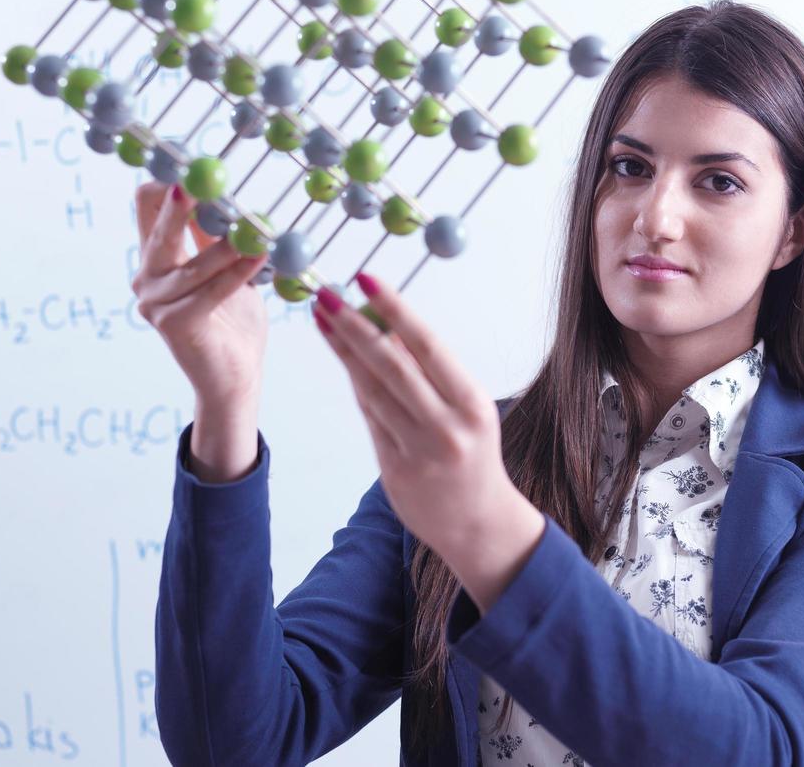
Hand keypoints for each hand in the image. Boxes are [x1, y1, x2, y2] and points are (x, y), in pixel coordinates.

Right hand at [132, 182, 269, 408]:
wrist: (234, 376)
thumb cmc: (232, 320)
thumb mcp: (223, 267)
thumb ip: (214, 235)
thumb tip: (221, 189)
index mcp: (155, 256)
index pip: (147, 204)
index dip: (168, 179)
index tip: (196, 161)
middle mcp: (146, 276)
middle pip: (159, 226)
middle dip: (183, 202)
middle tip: (203, 178)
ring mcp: (154, 302)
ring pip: (192, 263)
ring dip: (227, 244)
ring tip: (257, 228)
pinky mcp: (173, 324)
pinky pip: (210, 291)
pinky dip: (237, 272)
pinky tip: (259, 256)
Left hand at [312, 273, 544, 610]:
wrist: (479, 523)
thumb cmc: (472, 453)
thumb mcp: (467, 410)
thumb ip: (430, 374)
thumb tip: (388, 324)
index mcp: (472, 404)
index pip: (427, 346)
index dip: (394, 310)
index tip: (366, 280)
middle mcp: (447, 428)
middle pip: (392, 367)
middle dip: (355, 325)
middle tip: (328, 294)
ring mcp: (419, 453)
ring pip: (373, 391)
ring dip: (345, 350)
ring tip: (324, 316)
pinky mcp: (394, 472)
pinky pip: (371, 418)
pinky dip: (357, 385)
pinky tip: (342, 356)